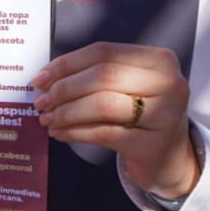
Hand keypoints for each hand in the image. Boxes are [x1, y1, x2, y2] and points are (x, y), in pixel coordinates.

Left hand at [32, 41, 199, 197]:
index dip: (66, 63)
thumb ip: (96, 74)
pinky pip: (104, 133)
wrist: (170, 158)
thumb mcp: (129, 86)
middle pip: (102, 76)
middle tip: (40, 102)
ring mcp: (164, 114)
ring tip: (47, 119)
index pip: (103, 52)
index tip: (39, 78)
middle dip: (63, 88)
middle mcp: (168, 83)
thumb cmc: (143, 115)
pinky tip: (60, 133)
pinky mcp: (152, 144)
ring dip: (66, 112)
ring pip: (102, 104)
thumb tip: (46, 77)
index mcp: (159, 59)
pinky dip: (75, 132)